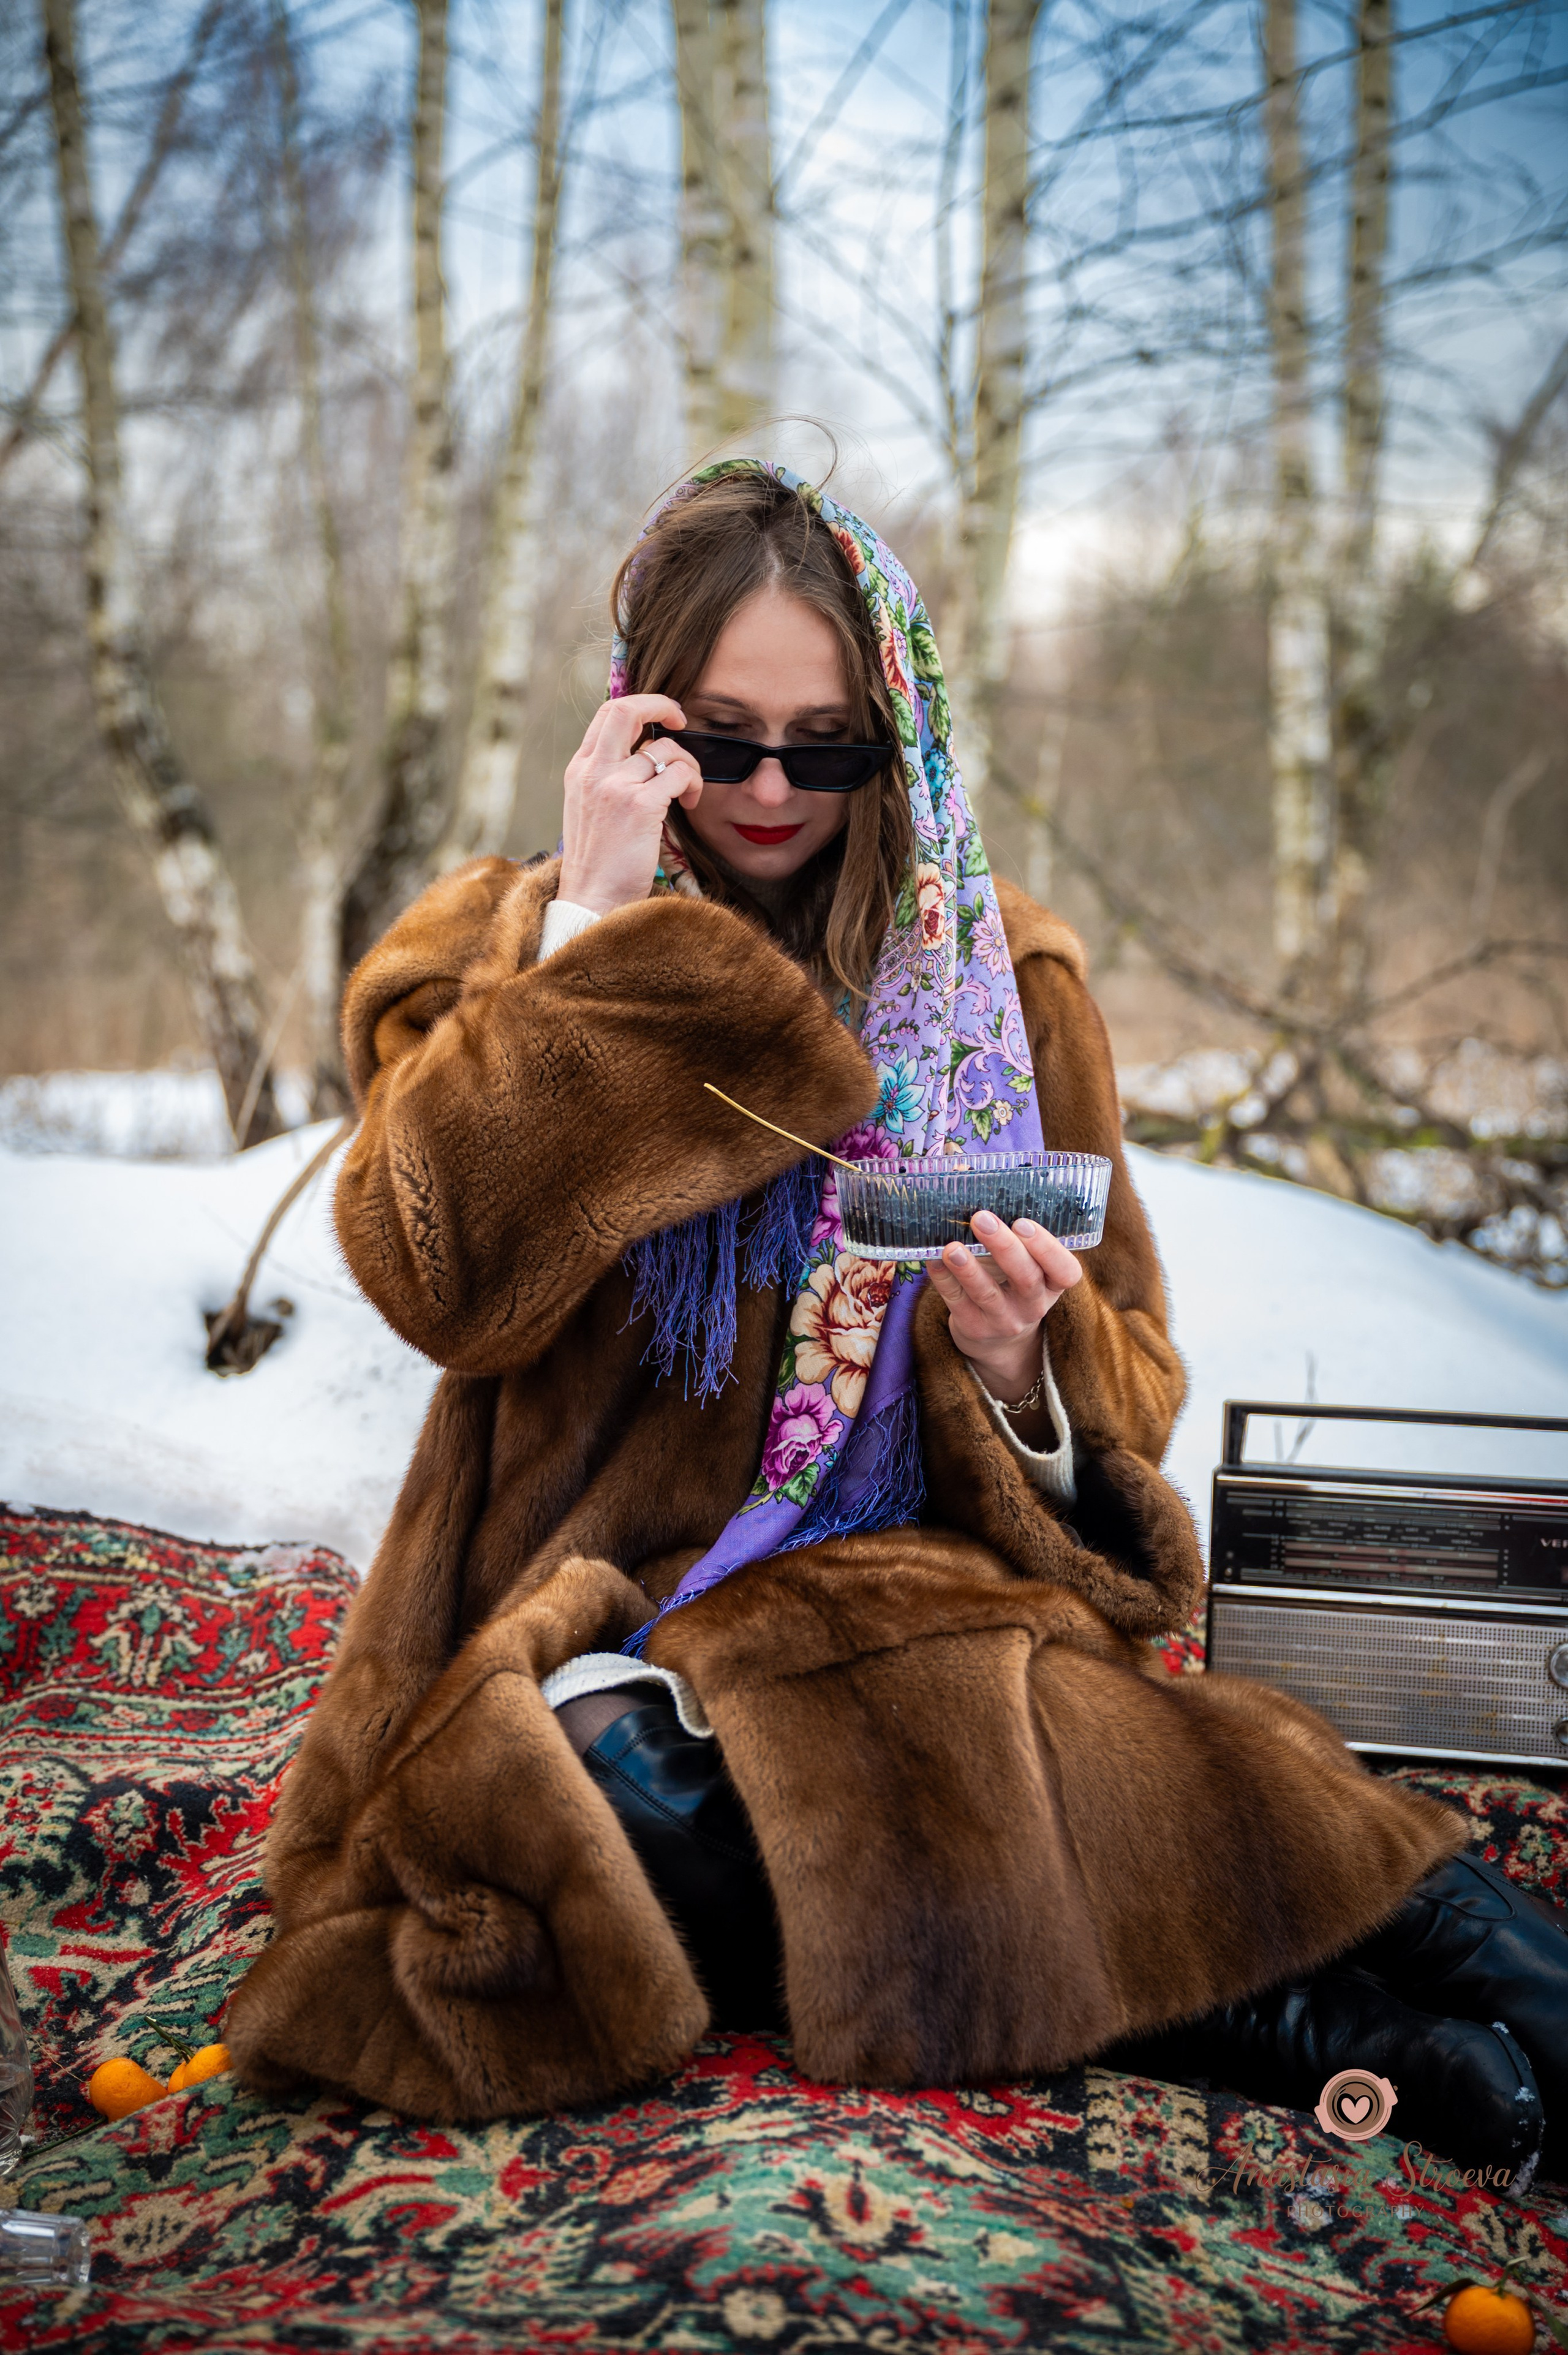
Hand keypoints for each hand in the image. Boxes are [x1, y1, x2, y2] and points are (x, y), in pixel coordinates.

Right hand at [558, 694, 704, 917]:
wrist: (591, 901)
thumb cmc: (599, 862)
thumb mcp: (590, 809)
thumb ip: (607, 779)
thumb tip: (643, 753)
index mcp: (580, 769)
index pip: (607, 713)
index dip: (642, 704)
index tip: (664, 719)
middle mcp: (593, 771)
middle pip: (626, 709)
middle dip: (662, 705)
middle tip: (682, 722)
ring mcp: (615, 787)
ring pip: (665, 748)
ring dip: (688, 765)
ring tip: (687, 792)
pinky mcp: (639, 806)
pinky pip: (679, 774)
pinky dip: (692, 783)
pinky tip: (689, 803)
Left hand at [925, 1212, 1082, 1403]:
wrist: (996, 1333)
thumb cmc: (1010, 1281)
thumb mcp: (1024, 1262)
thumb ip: (1012, 1232)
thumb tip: (972, 1180)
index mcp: (1053, 1283)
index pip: (1066, 1271)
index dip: (1047, 1248)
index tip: (1022, 1223)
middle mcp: (1033, 1305)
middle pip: (1026, 1279)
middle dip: (1004, 1247)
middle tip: (982, 1219)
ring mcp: (1004, 1320)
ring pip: (988, 1294)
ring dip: (969, 1268)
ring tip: (952, 1247)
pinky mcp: (974, 1328)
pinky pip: (957, 1302)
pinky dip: (944, 1279)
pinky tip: (934, 1260)